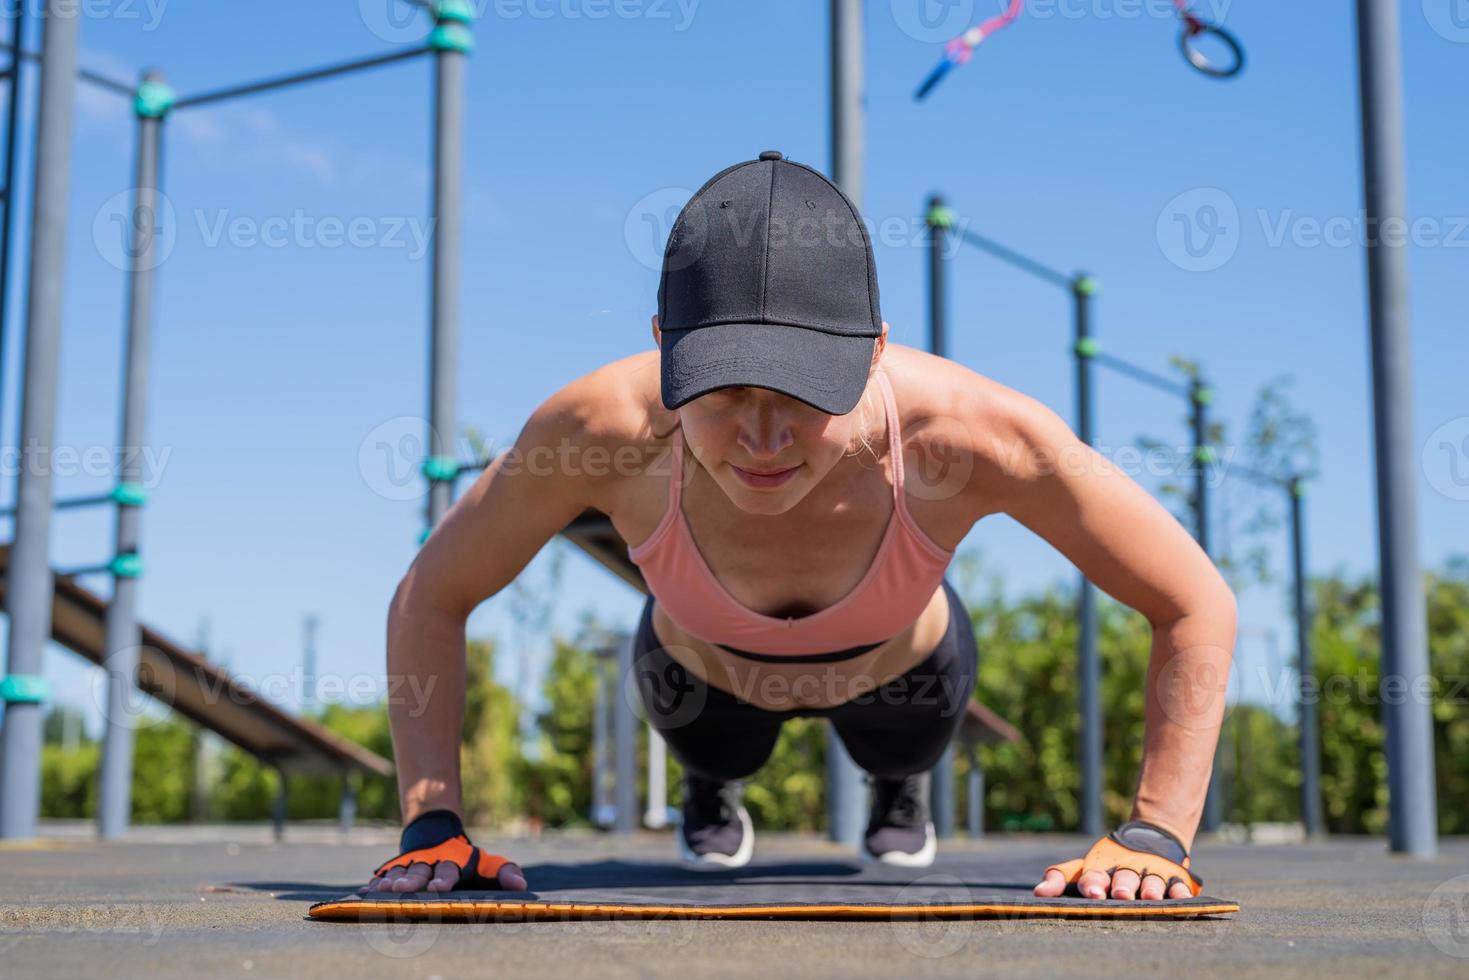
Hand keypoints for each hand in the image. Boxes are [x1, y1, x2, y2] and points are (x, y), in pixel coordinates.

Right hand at [359, 809, 527, 894]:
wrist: (435, 830)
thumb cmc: (464, 857)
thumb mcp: (485, 862)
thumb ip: (503, 872)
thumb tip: (522, 885)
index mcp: (452, 862)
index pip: (448, 871)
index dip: (444, 879)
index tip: (439, 888)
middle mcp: (429, 862)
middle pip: (419, 872)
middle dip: (411, 881)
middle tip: (403, 891)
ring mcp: (410, 863)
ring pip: (400, 873)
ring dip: (391, 882)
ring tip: (381, 891)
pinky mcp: (395, 866)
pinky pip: (383, 874)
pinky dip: (373, 883)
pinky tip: (363, 892)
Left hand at [1033, 820, 1201, 900]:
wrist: (1150, 836)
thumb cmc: (1107, 862)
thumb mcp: (1083, 867)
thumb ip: (1060, 879)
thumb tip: (1038, 893)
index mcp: (1103, 866)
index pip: (1095, 874)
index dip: (1092, 882)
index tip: (1091, 892)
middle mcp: (1127, 868)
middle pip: (1125, 877)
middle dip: (1123, 886)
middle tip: (1120, 894)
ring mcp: (1151, 871)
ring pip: (1151, 881)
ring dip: (1151, 888)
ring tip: (1151, 897)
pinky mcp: (1174, 876)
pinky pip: (1178, 884)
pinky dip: (1180, 891)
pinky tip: (1182, 898)